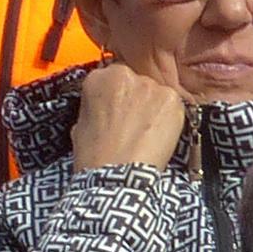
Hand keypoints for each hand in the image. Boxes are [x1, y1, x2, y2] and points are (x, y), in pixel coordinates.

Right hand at [69, 58, 190, 171]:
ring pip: (155, 93)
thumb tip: (105, 108)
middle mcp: (125, 75)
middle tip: (132, 122)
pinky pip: (172, 105)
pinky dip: (169, 118)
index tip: (116, 108)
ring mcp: (150, 86)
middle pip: (136, 82)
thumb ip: (94, 107)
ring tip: (146, 133)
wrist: (117, 175)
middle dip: (135, 99)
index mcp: (97, 79)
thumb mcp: (80, 125)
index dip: (115, 96)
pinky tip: (158, 135)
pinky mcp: (172, 99)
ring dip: (153, 108)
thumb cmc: (95, 156)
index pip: (111, 77)